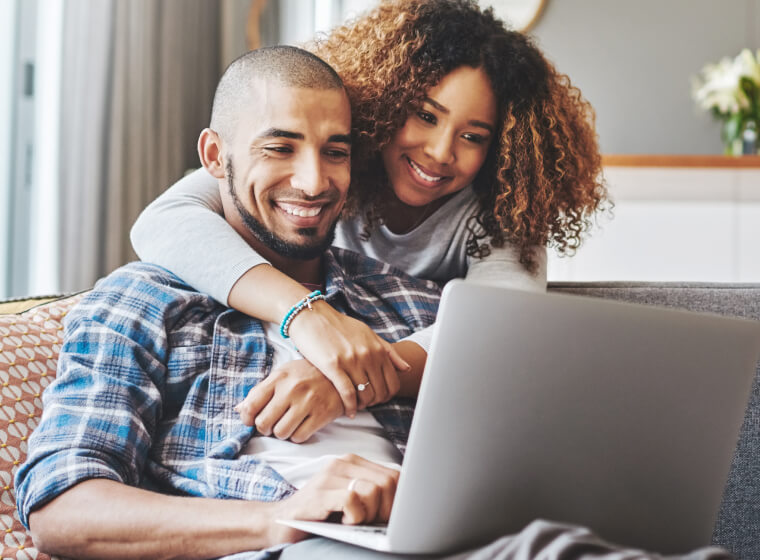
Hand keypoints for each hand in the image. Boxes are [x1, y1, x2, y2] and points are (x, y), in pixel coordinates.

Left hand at [237, 359, 344, 442]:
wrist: (341, 374)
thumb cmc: (307, 374)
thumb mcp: (283, 374)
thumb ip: (260, 391)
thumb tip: (239, 410)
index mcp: (278, 378)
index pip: (251, 404)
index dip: (247, 418)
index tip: (251, 420)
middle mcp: (291, 389)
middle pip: (263, 423)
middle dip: (265, 428)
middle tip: (272, 424)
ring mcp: (307, 402)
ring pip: (281, 432)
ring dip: (282, 433)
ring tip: (287, 425)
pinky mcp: (322, 414)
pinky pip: (299, 436)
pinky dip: (297, 436)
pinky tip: (301, 426)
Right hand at [268, 454, 399, 544]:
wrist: (280, 522)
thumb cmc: (320, 515)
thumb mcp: (351, 499)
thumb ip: (373, 493)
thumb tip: (406, 505)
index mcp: (354, 462)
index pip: (394, 474)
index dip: (400, 499)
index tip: (391, 517)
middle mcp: (342, 463)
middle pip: (388, 481)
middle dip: (387, 508)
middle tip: (372, 523)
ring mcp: (330, 475)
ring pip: (373, 490)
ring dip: (370, 514)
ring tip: (355, 522)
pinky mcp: (320, 493)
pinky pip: (352, 500)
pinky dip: (355, 517)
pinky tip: (344, 523)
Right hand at [288, 301, 408, 416]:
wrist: (313, 317)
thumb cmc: (340, 326)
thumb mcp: (368, 334)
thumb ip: (388, 351)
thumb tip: (406, 368)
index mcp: (378, 349)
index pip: (392, 383)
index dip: (387, 397)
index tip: (377, 399)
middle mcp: (368, 355)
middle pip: (380, 392)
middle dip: (374, 403)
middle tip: (365, 405)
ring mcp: (351, 360)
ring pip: (365, 395)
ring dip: (362, 406)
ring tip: (356, 407)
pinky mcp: (333, 366)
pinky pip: (347, 393)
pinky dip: (349, 406)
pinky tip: (347, 411)